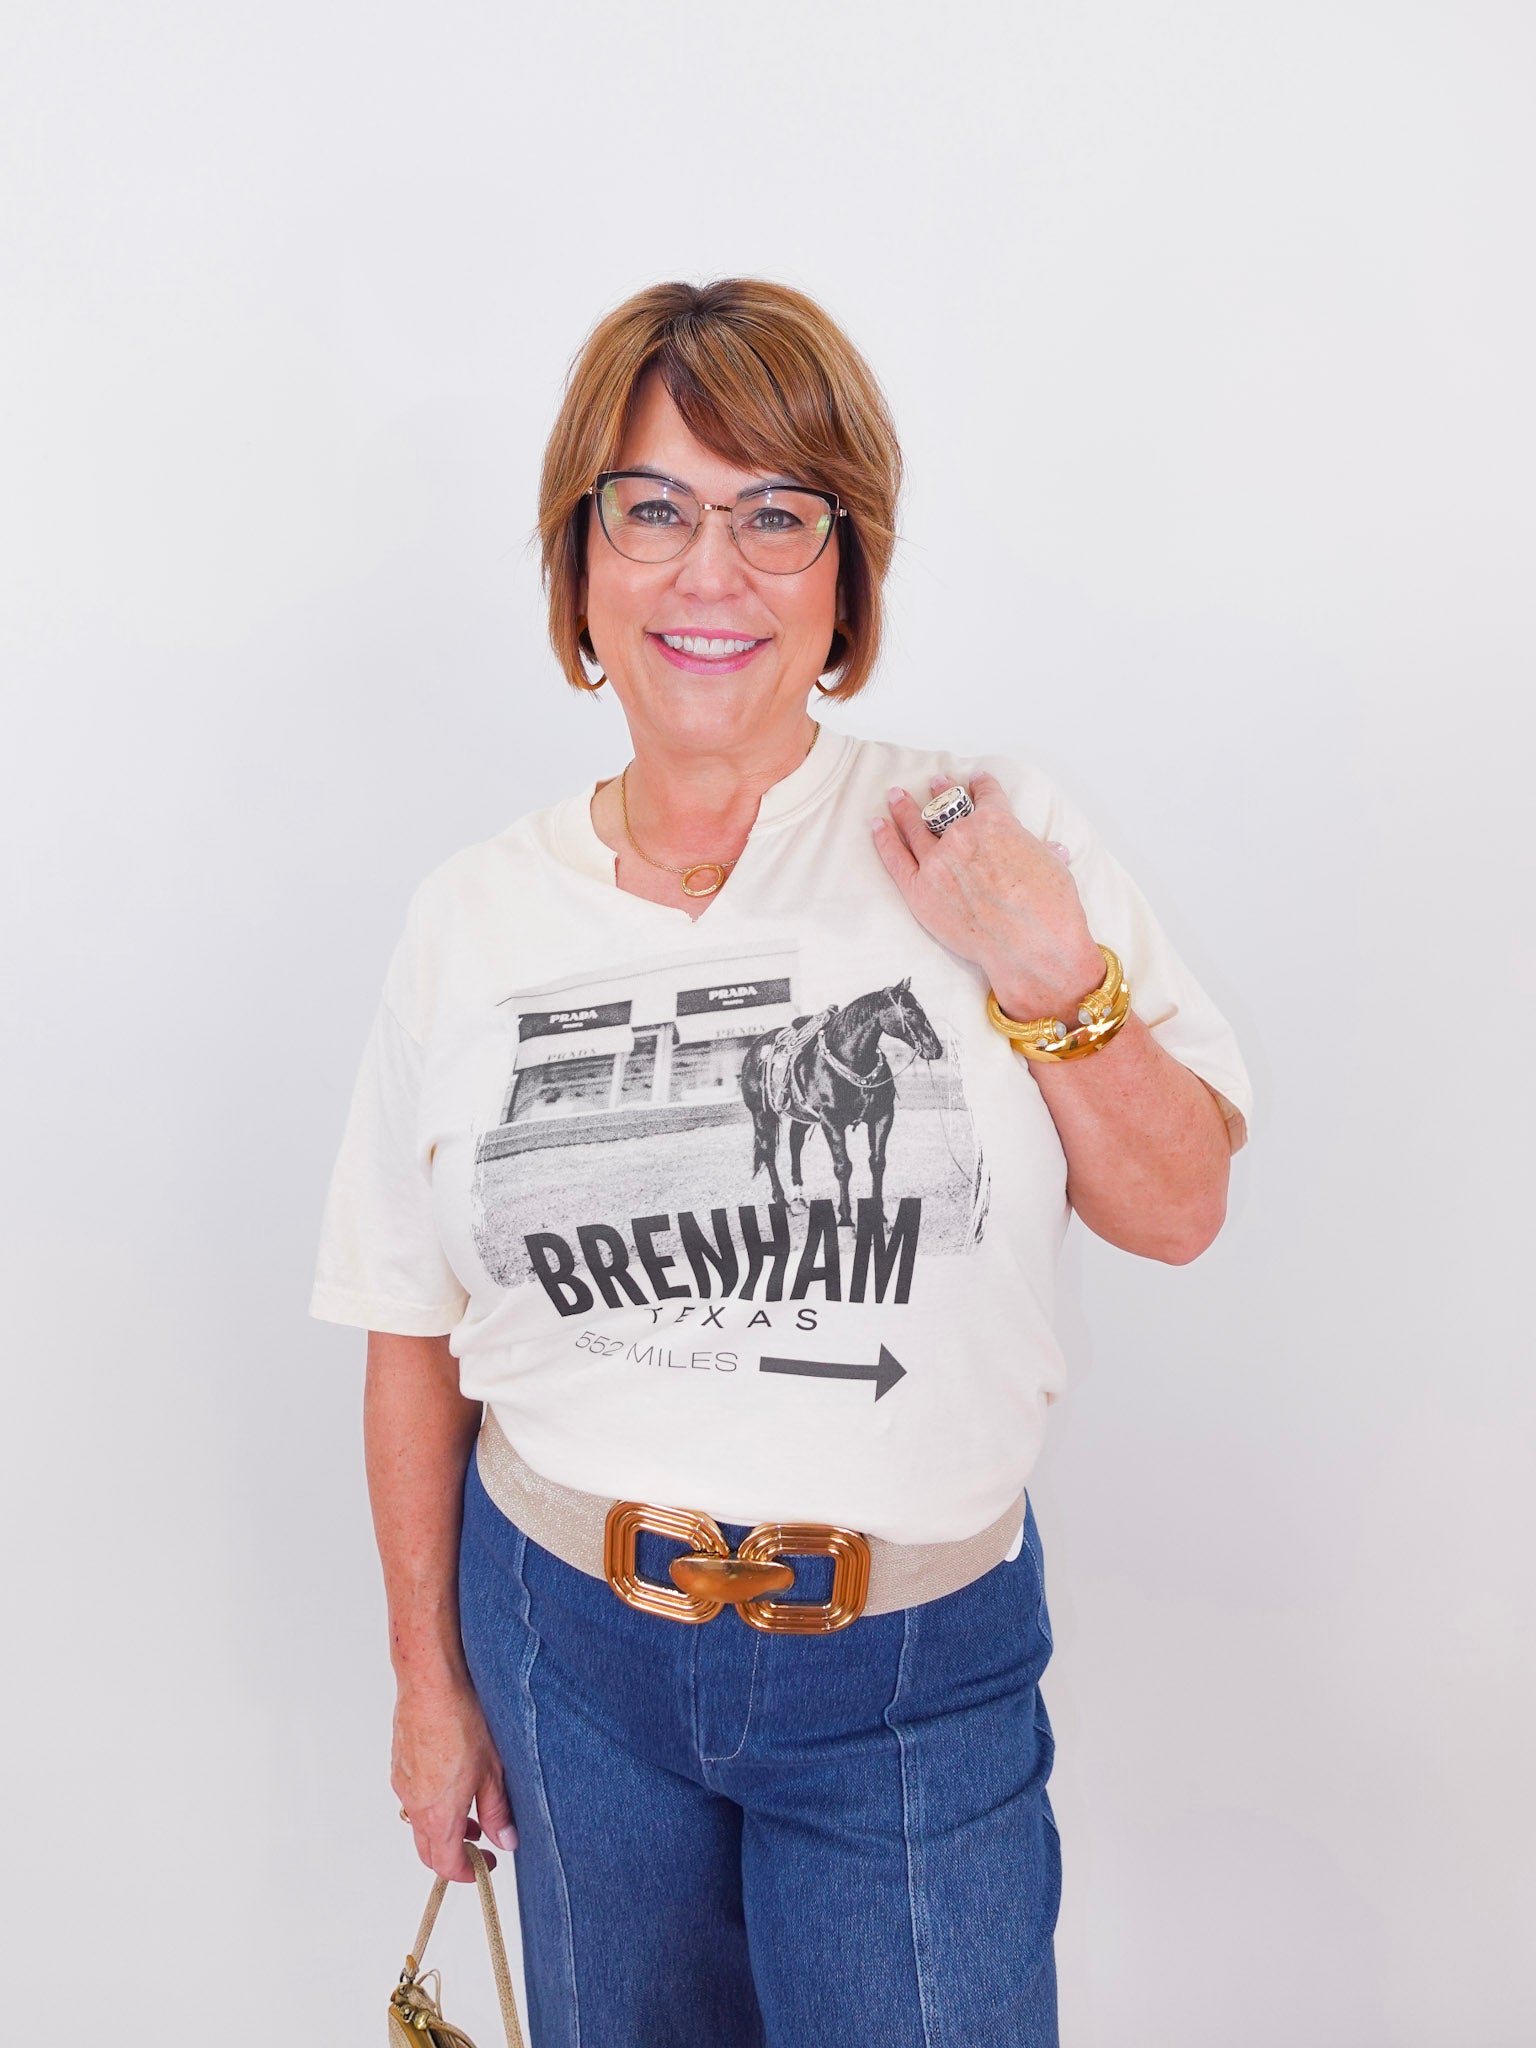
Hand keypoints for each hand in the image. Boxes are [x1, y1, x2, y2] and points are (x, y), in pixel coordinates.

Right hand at [393, 1674, 516, 1881]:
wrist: (431, 1683)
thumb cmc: (462, 1721)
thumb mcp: (492, 1771)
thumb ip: (497, 1811)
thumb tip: (505, 1840)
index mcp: (437, 1815)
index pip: (446, 1864)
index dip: (467, 1872)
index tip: (485, 1865)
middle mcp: (414, 1804)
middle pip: (428, 1849)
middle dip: (453, 1854)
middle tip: (479, 1843)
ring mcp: (403, 1783)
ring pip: (419, 1822)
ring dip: (442, 1826)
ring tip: (470, 1807)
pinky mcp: (399, 1763)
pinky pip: (412, 1796)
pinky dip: (431, 1802)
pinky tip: (452, 1779)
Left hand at [873, 771, 1103, 1019]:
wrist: (1029, 945)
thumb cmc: (1049, 908)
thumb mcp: (1054, 868)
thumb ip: (1044, 854)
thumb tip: (1054, 850)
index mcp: (997, 823)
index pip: (988, 796)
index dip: (983, 785)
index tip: (977, 780)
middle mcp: (962, 836)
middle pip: (947, 807)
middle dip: (942, 792)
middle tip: (935, 781)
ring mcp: (937, 862)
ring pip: (915, 827)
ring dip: (904, 808)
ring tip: (895, 795)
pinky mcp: (919, 889)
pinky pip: (895, 858)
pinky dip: (884, 840)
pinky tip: (878, 825)